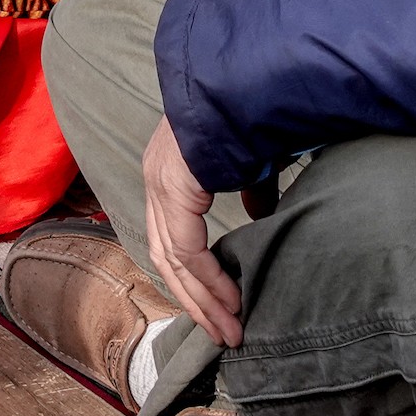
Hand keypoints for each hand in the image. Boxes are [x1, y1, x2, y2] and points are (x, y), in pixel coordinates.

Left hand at [142, 120, 241, 345]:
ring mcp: (161, 184)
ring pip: (172, 260)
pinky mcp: (174, 189)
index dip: (192, 277)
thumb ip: (251, 190)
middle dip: (194, 299)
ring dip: (202, 300)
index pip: (170, 238)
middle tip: (221, 332)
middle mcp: (156, 180)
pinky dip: (208, 279)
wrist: (246, 82)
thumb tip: (259, 212)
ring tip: (228, 329)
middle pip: (165, 257)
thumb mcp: (251, 161)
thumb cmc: (252, 113)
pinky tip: (229, 301)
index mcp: (169, 172)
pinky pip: (187, 250)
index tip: (218, 308)